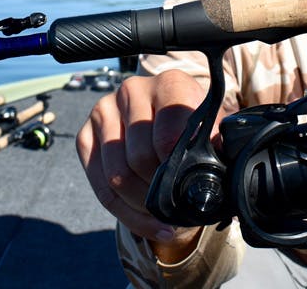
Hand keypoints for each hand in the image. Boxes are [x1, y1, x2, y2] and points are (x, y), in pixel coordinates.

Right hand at [76, 69, 210, 255]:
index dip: (175, 170)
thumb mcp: (214, 132)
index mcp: (170, 84)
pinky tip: (148, 222)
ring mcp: (104, 110)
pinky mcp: (86, 134)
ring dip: (142, 206)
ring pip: (116, 175)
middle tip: (177, 207)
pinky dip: (125, 213)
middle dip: (159, 191)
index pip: (166, 137)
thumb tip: (220, 177)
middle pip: (138, 158)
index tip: (186, 187)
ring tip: (164, 216)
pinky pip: (99, 185)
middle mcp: (133, 90)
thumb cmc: (195, 129)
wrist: (170, 119)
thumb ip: (219, 147)